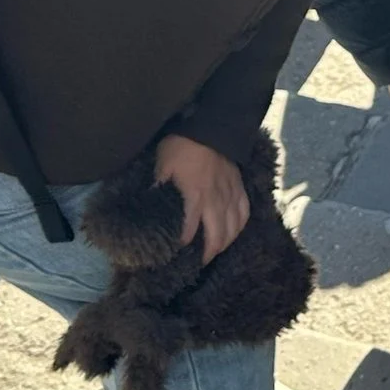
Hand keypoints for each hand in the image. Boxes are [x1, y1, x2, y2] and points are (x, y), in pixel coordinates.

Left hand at [154, 133, 249, 264]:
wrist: (212, 126)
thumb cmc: (183, 146)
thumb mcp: (163, 165)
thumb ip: (158, 187)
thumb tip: (145, 204)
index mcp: (195, 196)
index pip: (190, 229)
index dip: (185, 243)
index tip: (177, 252)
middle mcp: (215, 200)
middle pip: (217, 235)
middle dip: (209, 252)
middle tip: (201, 263)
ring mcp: (230, 194)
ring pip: (233, 227)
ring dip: (226, 243)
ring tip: (217, 251)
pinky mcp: (239, 187)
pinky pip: (244, 212)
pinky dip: (240, 225)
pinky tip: (234, 231)